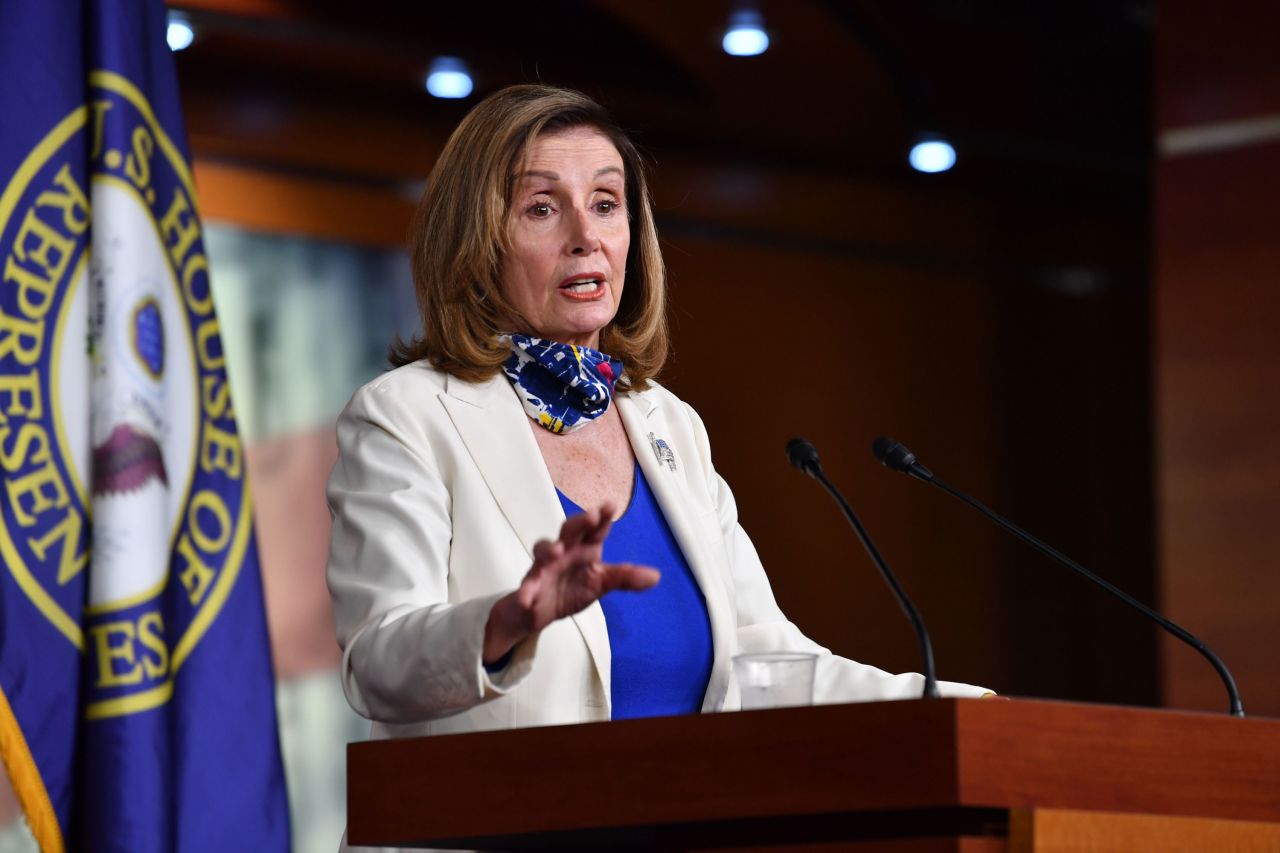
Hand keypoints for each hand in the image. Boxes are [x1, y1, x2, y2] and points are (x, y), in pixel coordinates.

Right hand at [483, 502, 659, 663]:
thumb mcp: (600, 583)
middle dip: (578, 523)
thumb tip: (656, 577)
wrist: (540, 611)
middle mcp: (564, 552)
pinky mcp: (529, 586)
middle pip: (569, 532)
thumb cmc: (571, 589)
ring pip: (542, 552)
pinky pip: (527, 587)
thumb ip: (625, 578)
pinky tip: (528, 598)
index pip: (595, 530)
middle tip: (590, 516)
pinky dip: (527, 591)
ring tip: (557, 551)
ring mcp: (544, 568)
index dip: (601, 518)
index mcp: (584, 549)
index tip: (610, 505)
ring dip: (548, 549)